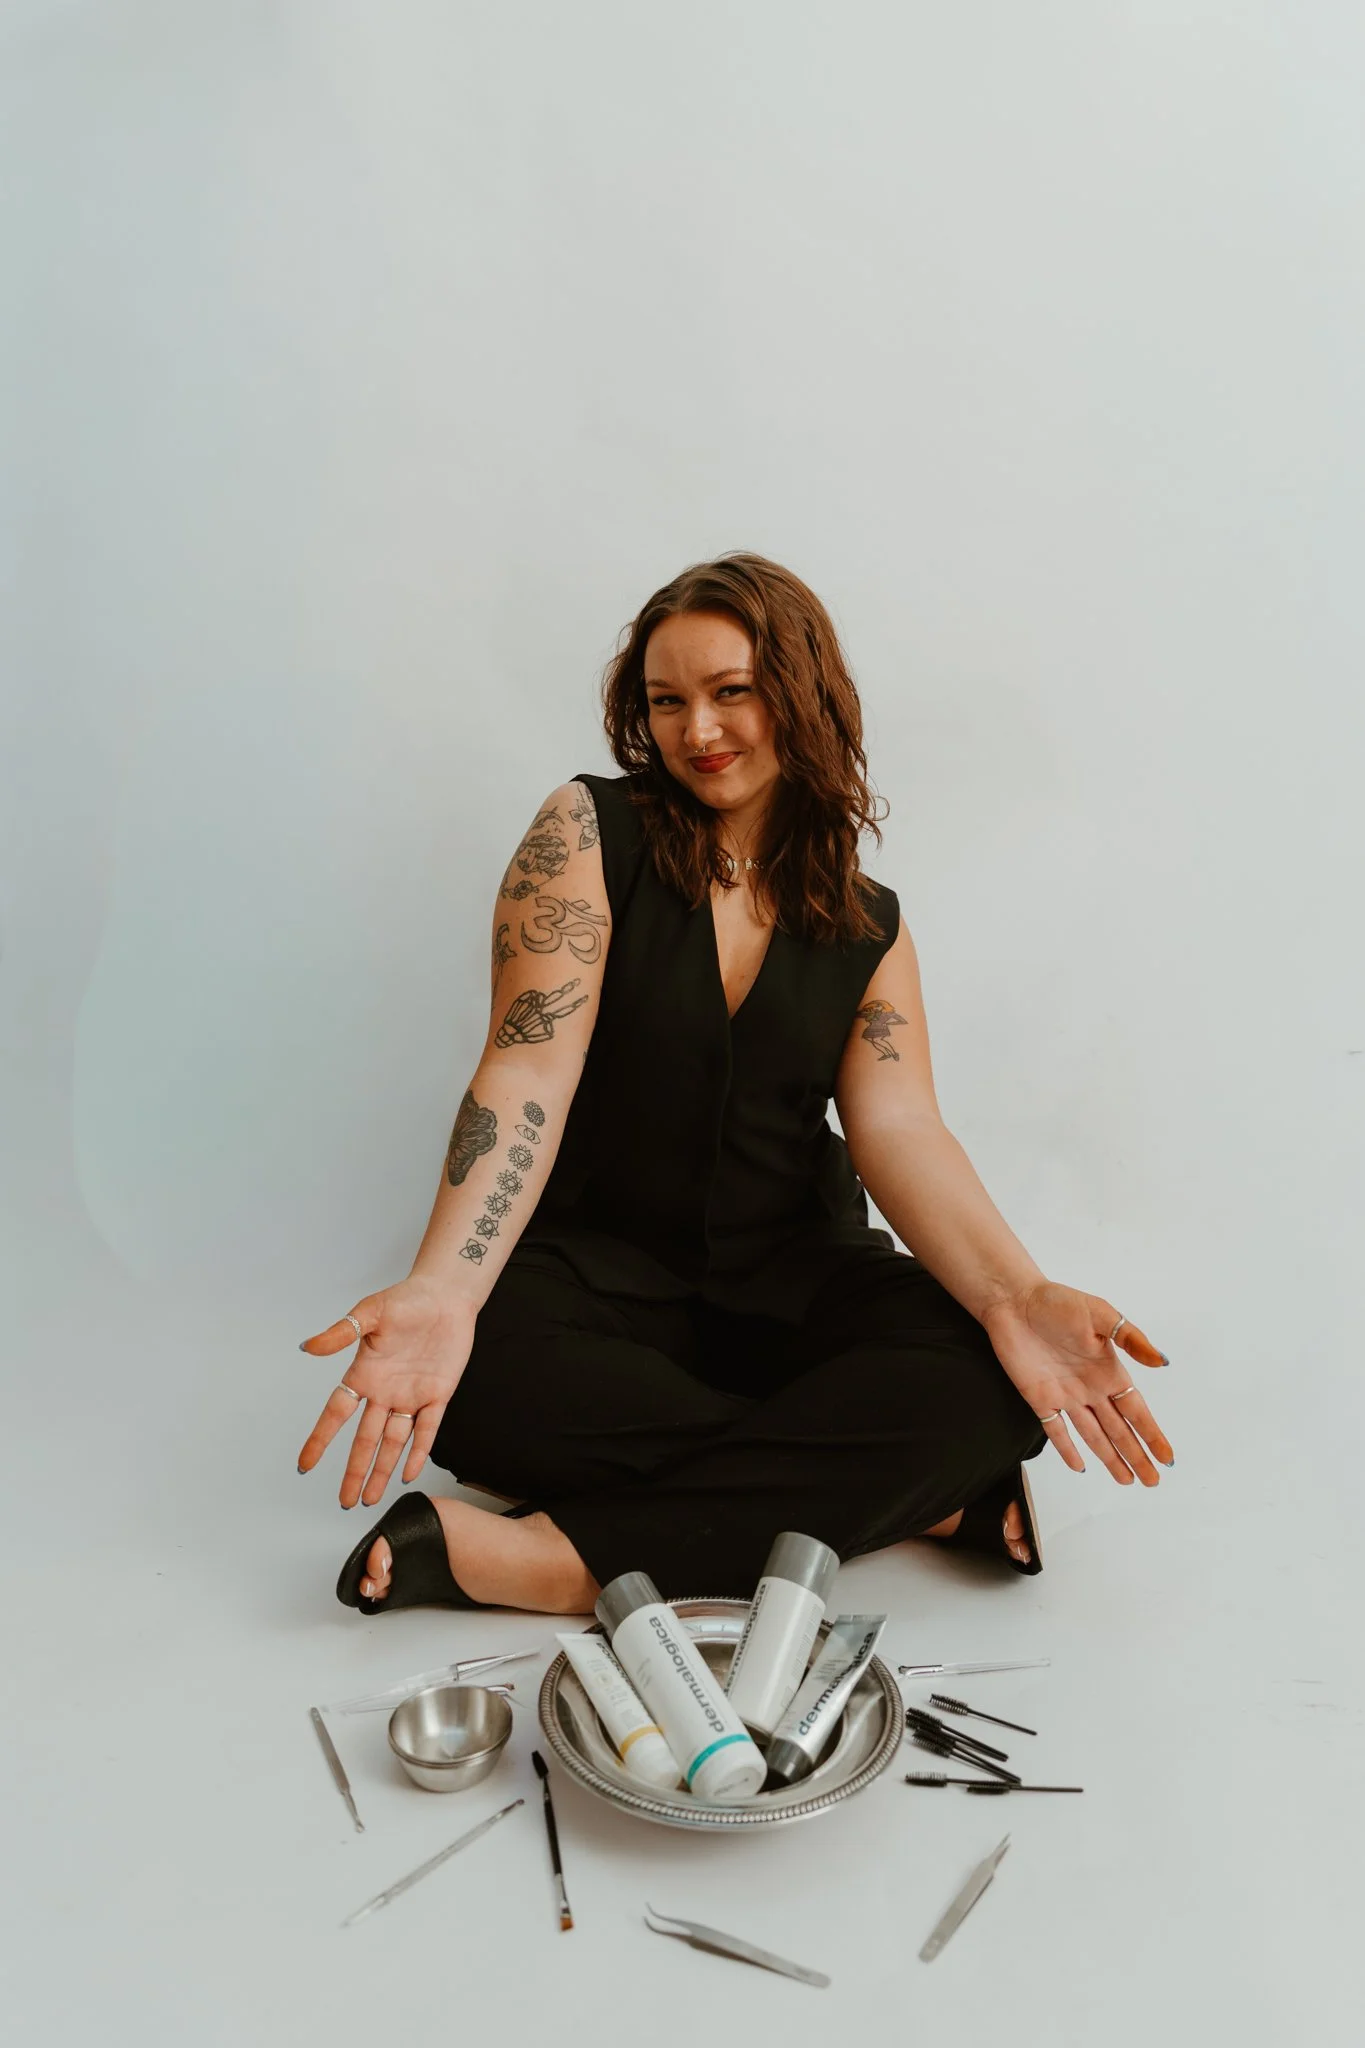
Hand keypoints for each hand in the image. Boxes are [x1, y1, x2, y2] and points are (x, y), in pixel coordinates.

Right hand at [295, 1276, 477, 1508]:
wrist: (446, 1295)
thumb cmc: (407, 1299)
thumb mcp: (370, 1311)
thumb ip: (341, 1332)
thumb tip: (308, 1346)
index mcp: (364, 1374)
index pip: (336, 1414)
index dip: (320, 1439)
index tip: (305, 1464)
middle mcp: (385, 1392)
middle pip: (366, 1440)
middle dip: (354, 1471)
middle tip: (345, 1500)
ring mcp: (411, 1396)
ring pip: (393, 1442)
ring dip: (382, 1470)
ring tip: (370, 1498)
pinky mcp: (438, 1395)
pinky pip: (427, 1430)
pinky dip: (418, 1452)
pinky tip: (409, 1473)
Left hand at [982, 1282, 1173, 1485]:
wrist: (1014, 1301)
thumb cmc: (1057, 1302)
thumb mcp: (1101, 1314)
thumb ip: (1131, 1338)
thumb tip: (1161, 1361)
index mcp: (1108, 1370)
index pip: (1135, 1411)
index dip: (1151, 1434)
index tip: (1167, 1458)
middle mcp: (1090, 1388)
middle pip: (1118, 1430)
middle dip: (1136, 1455)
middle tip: (1153, 1481)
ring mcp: (1065, 1396)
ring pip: (1093, 1436)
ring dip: (1110, 1458)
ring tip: (1127, 1480)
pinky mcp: (1039, 1398)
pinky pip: (1056, 1430)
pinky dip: (1067, 1449)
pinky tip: (1080, 1466)